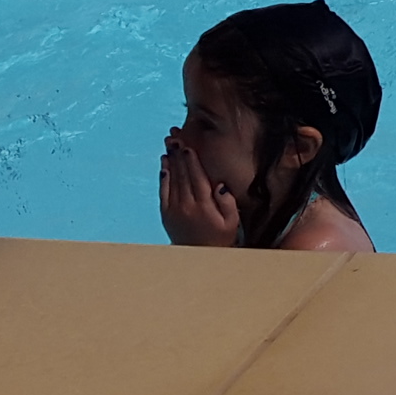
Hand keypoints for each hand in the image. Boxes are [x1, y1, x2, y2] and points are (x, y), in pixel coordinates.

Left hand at [158, 131, 243, 245]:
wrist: (200, 258)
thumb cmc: (221, 237)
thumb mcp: (232, 222)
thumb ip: (227, 203)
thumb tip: (220, 184)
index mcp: (203, 205)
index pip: (196, 177)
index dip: (191, 160)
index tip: (187, 145)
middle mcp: (186, 205)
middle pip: (182, 174)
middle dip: (178, 153)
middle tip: (174, 136)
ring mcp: (174, 210)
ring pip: (171, 180)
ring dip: (170, 160)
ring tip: (168, 143)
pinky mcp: (166, 214)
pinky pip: (163, 191)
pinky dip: (163, 177)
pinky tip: (164, 164)